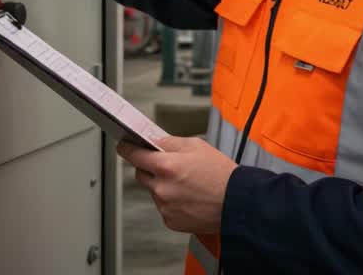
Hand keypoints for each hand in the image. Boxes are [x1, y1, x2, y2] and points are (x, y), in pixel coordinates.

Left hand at [118, 136, 237, 233]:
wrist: (237, 203)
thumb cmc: (222, 175)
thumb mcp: (197, 146)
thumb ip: (170, 142)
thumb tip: (154, 141)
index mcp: (167, 166)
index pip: (134, 155)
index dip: (127, 149)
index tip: (124, 146)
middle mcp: (162, 188)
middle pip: (141, 174)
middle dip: (150, 168)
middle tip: (170, 166)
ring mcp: (165, 206)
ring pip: (154, 191)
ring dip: (163, 186)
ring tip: (188, 184)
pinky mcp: (171, 221)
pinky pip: (164, 207)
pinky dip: (172, 202)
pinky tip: (189, 198)